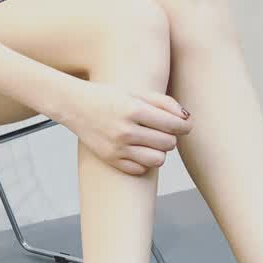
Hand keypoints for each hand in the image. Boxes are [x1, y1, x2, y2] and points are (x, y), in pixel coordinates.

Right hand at [63, 80, 192, 174]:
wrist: (75, 106)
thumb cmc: (110, 97)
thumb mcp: (137, 92)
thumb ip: (165, 103)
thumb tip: (187, 119)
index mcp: (134, 110)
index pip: (174, 125)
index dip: (185, 126)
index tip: (185, 124)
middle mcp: (126, 131)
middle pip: (168, 143)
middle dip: (171, 137)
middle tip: (163, 131)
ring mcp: (117, 148)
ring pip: (158, 160)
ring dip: (160, 152)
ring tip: (153, 142)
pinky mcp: (111, 160)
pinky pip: (141, 170)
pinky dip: (144, 162)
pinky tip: (139, 150)